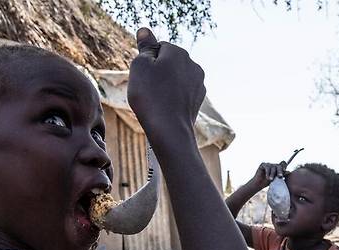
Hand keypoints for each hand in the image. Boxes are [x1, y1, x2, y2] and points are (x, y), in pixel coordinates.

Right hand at [127, 27, 205, 141]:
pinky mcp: (199, 98)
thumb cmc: (150, 95)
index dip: (146, 61)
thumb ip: (144, 46)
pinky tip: (167, 107)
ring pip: (176, 78)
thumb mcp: (140, 66)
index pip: (158, 48)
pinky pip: (181, 92)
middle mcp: (193, 64)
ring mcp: (198, 82)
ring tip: (157, 99)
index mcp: (178, 52)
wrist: (169, 129)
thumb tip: (145, 31)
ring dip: (166, 84)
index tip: (143, 75)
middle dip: (158, 71)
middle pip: (168, 62)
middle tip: (148, 88)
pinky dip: (174, 96)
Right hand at [249, 162, 287, 188]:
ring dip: (272, 174)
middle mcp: (273, 165)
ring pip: (273, 167)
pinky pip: (267, 167)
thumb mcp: (276, 179)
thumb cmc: (268, 182)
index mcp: (278, 168)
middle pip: (278, 165)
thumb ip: (282, 175)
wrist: (259, 184)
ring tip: (271, 180)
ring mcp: (268, 164)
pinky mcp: (263, 164)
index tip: (285, 171)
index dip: (284, 166)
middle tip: (280, 177)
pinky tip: (267, 177)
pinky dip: (268, 172)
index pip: (283, 164)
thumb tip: (289, 171)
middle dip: (280, 171)